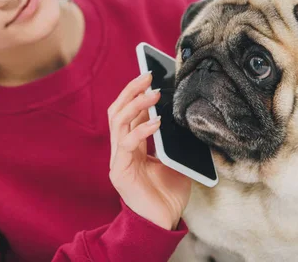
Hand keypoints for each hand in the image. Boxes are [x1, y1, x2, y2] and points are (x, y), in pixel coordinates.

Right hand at [107, 72, 191, 229]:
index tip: (150, 75)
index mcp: (133, 144)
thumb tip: (180, 113)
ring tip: (154, 93)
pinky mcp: (120, 171)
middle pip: (118, 110)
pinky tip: (156, 121)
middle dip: (131, 90)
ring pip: (118, 121)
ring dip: (136, 104)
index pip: (129, 111)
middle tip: (147, 75)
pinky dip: (142, 129)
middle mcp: (122, 148)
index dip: (136, 93)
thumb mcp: (174, 157)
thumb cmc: (169, 191)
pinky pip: (127, 143)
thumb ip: (172, 138)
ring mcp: (118, 158)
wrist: (163, 222)